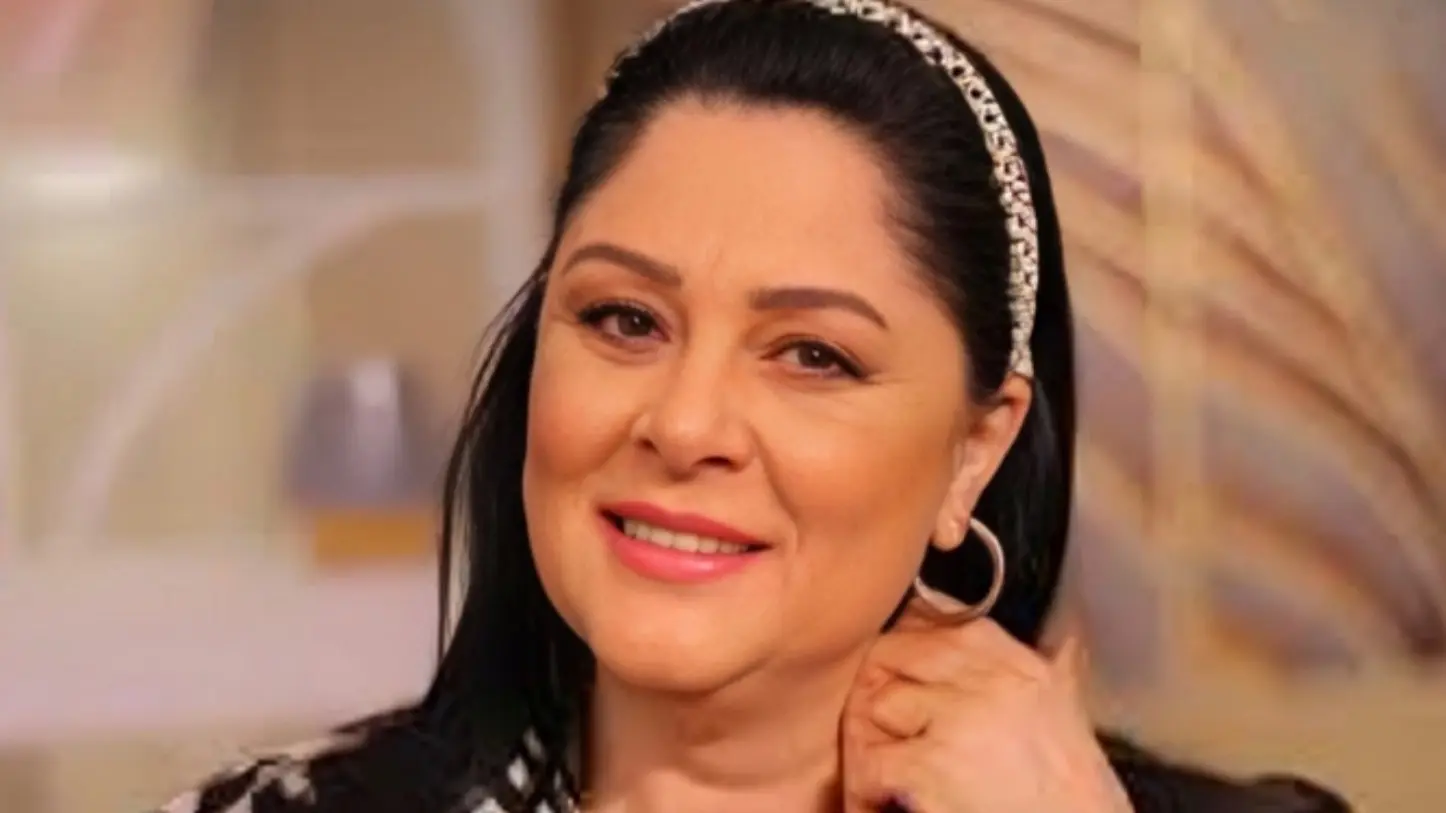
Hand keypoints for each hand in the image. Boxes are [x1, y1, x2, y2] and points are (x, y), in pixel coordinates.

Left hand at [841, 599, 1133, 812]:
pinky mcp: (934, 764)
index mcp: (1013, 659)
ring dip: (870, 739)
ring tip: (883, 765)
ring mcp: (960, 717)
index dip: (903, 645)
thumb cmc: (1066, 783)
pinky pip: (872, 759)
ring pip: (879, 703)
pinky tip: (881, 797)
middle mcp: (988, 678)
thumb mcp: (1054, 701)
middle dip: (874, 688)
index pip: (932, 618)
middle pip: (893, 652)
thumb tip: (957, 623)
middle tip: (874, 724)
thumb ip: (1008, 662)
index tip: (895, 670)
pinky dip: (868, 784)